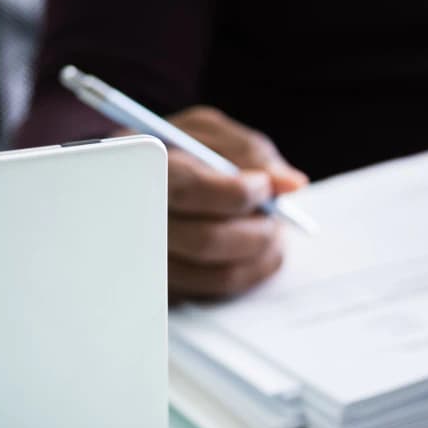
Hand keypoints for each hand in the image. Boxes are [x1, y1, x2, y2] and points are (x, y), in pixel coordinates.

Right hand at [155, 106, 307, 300]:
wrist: (144, 175)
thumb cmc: (182, 150)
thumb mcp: (211, 135)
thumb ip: (252, 153)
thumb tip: (291, 184)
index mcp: (144, 169)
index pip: (190, 191)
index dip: (238, 193)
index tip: (262, 186)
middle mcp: (137, 219)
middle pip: (205, 241)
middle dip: (256, 231)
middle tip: (273, 217)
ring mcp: (148, 259)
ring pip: (217, 275)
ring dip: (259, 254)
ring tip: (268, 231)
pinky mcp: (165, 287)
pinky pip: (217, 292)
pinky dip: (249, 271)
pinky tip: (252, 250)